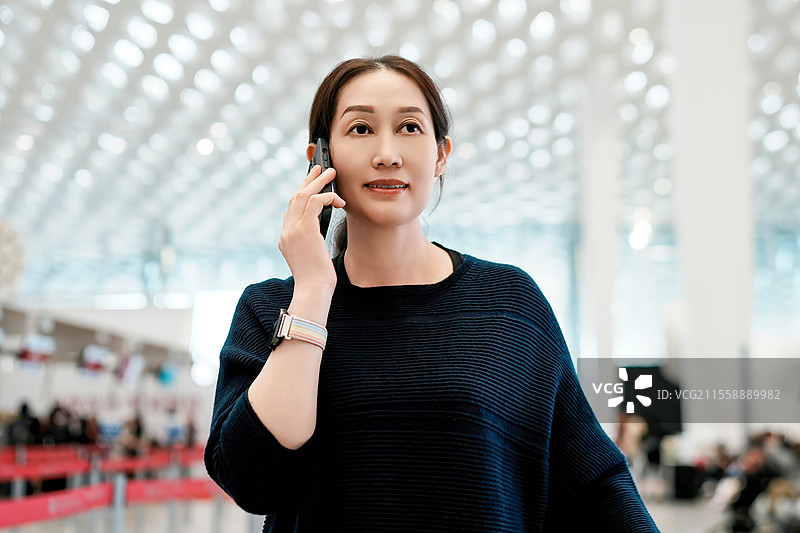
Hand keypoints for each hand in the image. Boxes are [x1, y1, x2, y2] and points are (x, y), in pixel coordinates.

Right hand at [278, 165, 344, 290]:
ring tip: (331, 173)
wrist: (313, 290)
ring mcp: (293, 230)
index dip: (301, 194)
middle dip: (308, 181)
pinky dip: (327, 197)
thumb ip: (311, 243)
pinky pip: (315, 203)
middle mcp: (286, 232)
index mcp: (286, 239)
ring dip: (318, 182)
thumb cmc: (317, 280)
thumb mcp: (312, 257)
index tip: (311, 185)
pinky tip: (338, 200)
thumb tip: (319, 234)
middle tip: (320, 169)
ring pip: (303, 196)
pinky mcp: (305, 230)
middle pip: (295, 198)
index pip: (291, 209)